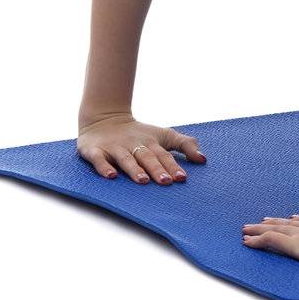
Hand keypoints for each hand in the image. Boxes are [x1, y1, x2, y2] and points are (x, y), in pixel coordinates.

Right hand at [76, 113, 205, 183]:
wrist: (104, 118)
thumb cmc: (139, 134)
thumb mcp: (164, 136)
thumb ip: (184, 145)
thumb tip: (203, 159)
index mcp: (151, 143)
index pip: (164, 155)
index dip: (173, 166)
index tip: (182, 178)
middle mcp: (134, 145)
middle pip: (147, 157)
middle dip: (157, 169)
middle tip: (166, 182)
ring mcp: (114, 148)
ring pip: (125, 159)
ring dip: (134, 169)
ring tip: (143, 181)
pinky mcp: (95, 150)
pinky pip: (98, 159)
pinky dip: (103, 167)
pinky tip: (111, 176)